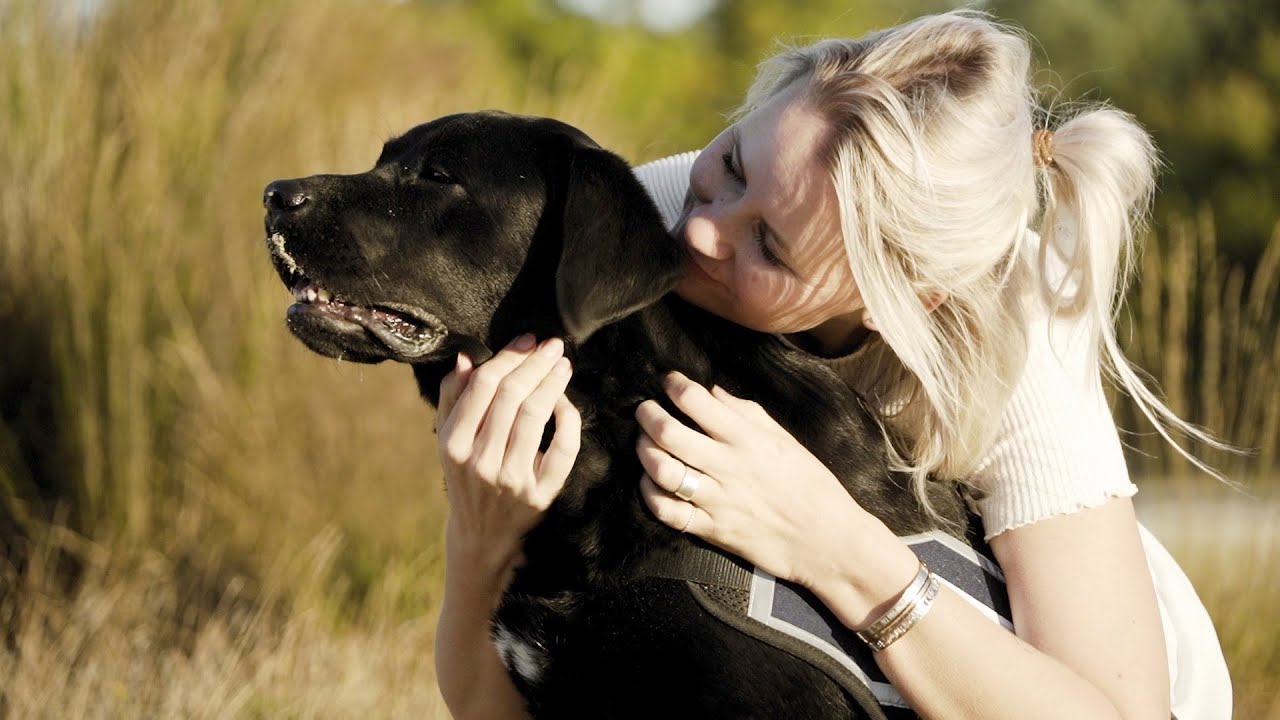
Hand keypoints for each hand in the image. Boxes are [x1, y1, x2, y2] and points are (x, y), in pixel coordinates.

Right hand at [436, 334, 580, 577]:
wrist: (480, 537)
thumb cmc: (465, 477)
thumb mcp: (448, 441)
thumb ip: (452, 397)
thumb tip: (466, 357)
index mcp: (452, 444)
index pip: (482, 387)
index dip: (508, 356)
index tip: (527, 339)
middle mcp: (480, 463)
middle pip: (511, 397)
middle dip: (535, 363)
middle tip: (553, 345)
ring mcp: (511, 480)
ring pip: (536, 416)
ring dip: (553, 383)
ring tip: (563, 364)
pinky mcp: (541, 495)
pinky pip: (562, 448)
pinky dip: (568, 419)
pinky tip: (565, 401)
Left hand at [635, 372, 870, 589]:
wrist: (828, 541)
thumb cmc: (812, 486)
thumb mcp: (785, 440)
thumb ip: (747, 413)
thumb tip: (712, 392)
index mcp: (747, 439)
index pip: (696, 401)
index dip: (674, 384)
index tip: (668, 381)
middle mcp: (728, 466)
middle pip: (668, 433)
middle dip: (647, 415)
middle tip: (644, 409)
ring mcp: (717, 500)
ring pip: (662, 470)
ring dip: (644, 451)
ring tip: (644, 442)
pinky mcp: (711, 530)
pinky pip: (666, 511)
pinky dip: (649, 493)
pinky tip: (650, 482)